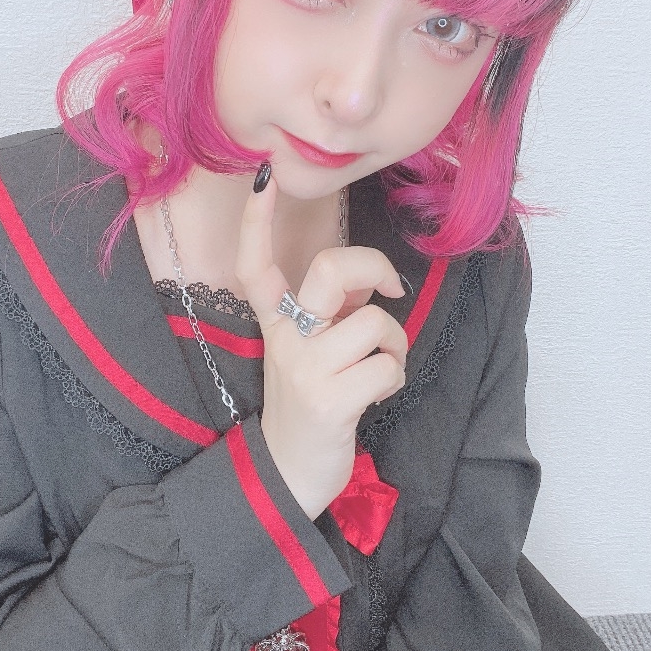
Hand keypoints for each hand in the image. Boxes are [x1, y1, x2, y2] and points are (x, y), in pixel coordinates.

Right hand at [235, 174, 407, 519]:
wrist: (290, 472)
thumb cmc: (313, 399)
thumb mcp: (311, 349)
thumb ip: (334, 311)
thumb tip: (371, 281)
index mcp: (276, 322)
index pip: (256, 265)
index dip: (258, 222)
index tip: (265, 178)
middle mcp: (285, 339)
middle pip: (332, 270)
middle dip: (375, 266)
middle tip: (392, 287)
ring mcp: (304, 369)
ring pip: (376, 324)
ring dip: (394, 346)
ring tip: (378, 369)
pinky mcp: (329, 400)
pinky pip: (387, 367)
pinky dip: (394, 378)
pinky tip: (373, 396)